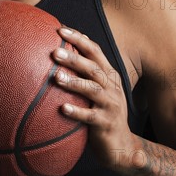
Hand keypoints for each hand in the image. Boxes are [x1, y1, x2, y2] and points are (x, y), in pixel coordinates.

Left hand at [52, 27, 138, 169]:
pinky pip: (90, 116)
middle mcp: (111, 87)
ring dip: (74, 82)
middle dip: (74, 58)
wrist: (122, 145)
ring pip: (92, 90)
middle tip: (54, 52)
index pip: (94, 51)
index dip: (79, 39)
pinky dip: (77, 112)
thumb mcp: (96, 89)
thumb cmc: (101, 112)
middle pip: (92, 68)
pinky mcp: (106, 123)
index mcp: (108, 75)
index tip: (60, 30)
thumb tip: (64, 47)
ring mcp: (110, 105)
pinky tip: (62, 108)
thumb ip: (85, 71)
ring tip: (56, 77)